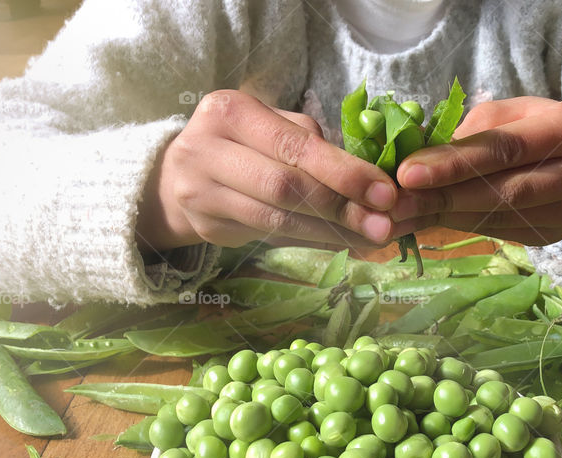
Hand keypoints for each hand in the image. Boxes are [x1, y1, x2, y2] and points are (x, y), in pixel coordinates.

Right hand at [137, 90, 403, 252]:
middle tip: (384, 224)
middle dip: (341, 206)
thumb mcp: (269, 126)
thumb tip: (371, 180)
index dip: (343, 171)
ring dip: (330, 232)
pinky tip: (342, 243)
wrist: (177, 177)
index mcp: (230, 111)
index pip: (294, 145)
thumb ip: (311, 144)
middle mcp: (207, 148)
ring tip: (370, 238)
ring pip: (277, 219)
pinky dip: (311, 241)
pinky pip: (269, 237)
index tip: (385, 192)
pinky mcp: (207, 226)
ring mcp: (201, 192)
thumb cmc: (241, 145)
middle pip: (285, 185)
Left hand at [390, 97, 561, 244]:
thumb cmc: (542, 130)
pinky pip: (503, 233)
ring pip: (503, 218)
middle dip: (444, 197)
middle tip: (397, 204)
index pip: (505, 148)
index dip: (454, 163)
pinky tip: (432, 221)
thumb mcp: (516, 114)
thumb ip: (474, 131)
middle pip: (505, 190)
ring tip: (404, 216)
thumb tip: (416, 157)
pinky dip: (464, 226)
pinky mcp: (559, 235)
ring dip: (447, 217)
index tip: (407, 174)